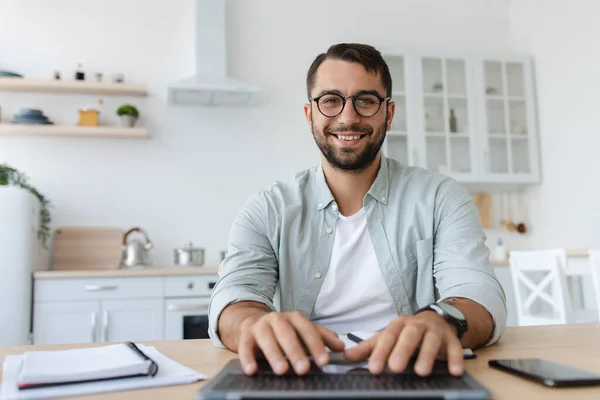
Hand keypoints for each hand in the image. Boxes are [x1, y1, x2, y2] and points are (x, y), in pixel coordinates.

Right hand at [238, 311, 344, 375]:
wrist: (253, 322)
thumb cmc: (283, 330)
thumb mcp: (302, 331)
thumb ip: (322, 337)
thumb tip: (341, 347)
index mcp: (294, 318)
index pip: (307, 329)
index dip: (316, 345)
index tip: (324, 361)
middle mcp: (277, 319)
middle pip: (287, 333)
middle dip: (296, 351)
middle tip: (304, 369)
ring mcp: (260, 326)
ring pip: (267, 339)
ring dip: (275, 354)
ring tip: (282, 370)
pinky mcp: (245, 336)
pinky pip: (245, 347)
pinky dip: (248, 358)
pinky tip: (252, 370)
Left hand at [344, 312, 463, 375]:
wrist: (437, 320)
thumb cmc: (407, 333)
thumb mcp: (389, 337)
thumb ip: (369, 348)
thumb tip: (346, 357)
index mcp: (398, 325)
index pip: (388, 337)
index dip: (380, 352)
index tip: (373, 368)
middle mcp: (416, 326)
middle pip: (409, 336)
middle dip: (402, 351)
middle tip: (395, 367)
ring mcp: (435, 332)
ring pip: (431, 341)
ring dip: (427, 356)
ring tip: (421, 372)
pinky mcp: (452, 339)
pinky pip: (455, 348)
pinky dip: (456, 359)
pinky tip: (455, 371)